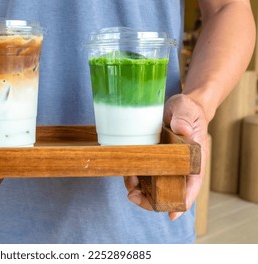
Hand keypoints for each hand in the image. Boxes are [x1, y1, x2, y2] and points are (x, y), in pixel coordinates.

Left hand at [124, 94, 208, 219]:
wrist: (179, 107)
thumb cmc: (188, 110)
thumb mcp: (188, 111)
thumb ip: (185, 119)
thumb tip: (182, 130)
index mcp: (193, 160)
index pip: (192, 185)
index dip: (183, 201)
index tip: (172, 214)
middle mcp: (179, 167)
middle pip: (168, 191)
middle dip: (151, 199)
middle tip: (134, 195)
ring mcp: (165, 165)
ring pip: (152, 186)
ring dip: (139, 189)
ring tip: (128, 182)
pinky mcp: (152, 159)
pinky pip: (143, 173)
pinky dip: (134, 176)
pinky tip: (126, 173)